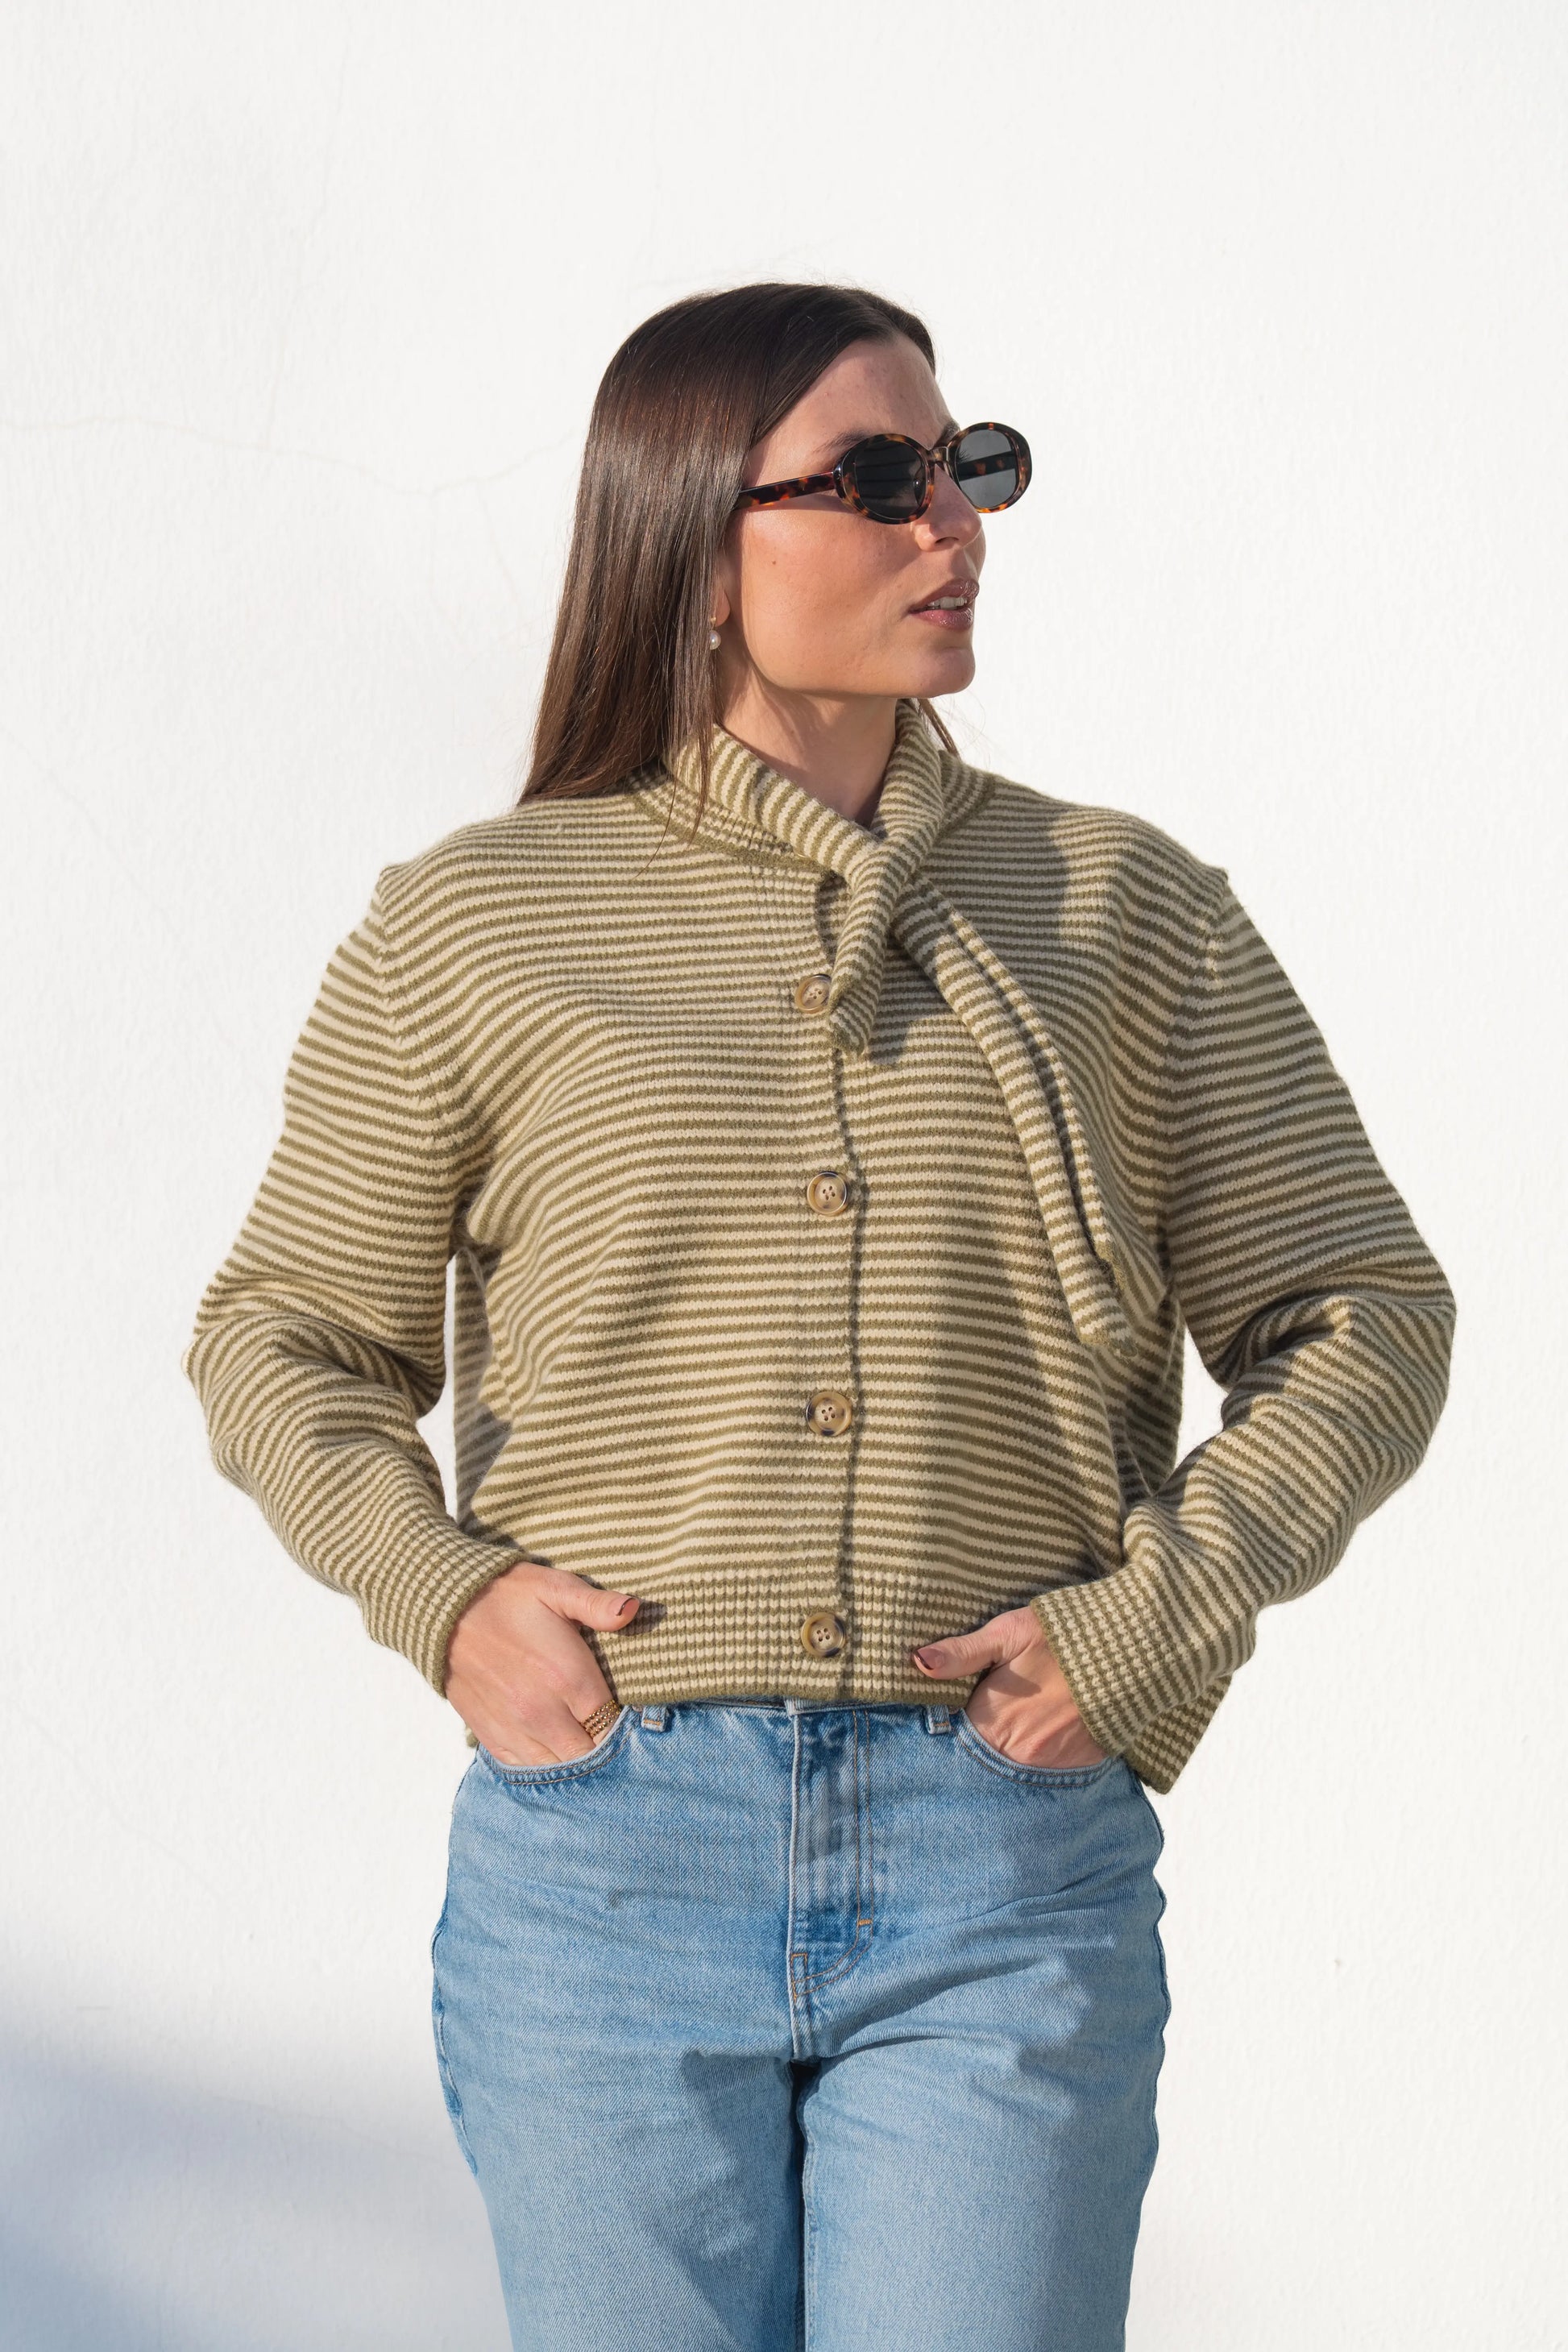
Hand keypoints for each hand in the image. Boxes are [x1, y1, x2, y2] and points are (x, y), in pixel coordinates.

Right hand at [446, 1561, 640, 1764]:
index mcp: (567, 1677)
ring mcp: (515, 1729)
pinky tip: (552, 1746)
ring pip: (560, 1767)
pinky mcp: (491, 1736)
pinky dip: (544, 1763)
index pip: (613, 1724)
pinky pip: (526, 1768)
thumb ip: (598, 1605)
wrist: (444, 1610)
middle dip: (604, 1746)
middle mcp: (543, 1713)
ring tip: (581, 1737)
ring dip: (575, 1758)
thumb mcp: (555, 1587)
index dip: (625, 1723)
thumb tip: (635, 1610)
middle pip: (590, 1754)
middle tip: (607, 1727)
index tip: (628, 1712)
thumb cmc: (506, 1595)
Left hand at [912, 1604, 1110, 1769]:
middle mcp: (1017, 1753)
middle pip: (984, 1758)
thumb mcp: (1008, 1633)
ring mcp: (1051, 1766)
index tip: (958, 1712)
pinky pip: (1049, 1772)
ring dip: (1010, 1753)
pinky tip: (1045, 1734)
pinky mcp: (1080, 1767)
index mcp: (992, 1721)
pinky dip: (1042, 1757)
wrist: (1131, 1650)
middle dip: (979, 1744)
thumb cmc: (1063, 1636)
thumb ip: (962, 1654)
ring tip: (1018, 1726)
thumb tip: (917, 1662)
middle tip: (992, 1718)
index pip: (955, 1740)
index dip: (953, 1726)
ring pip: (1015, 1768)